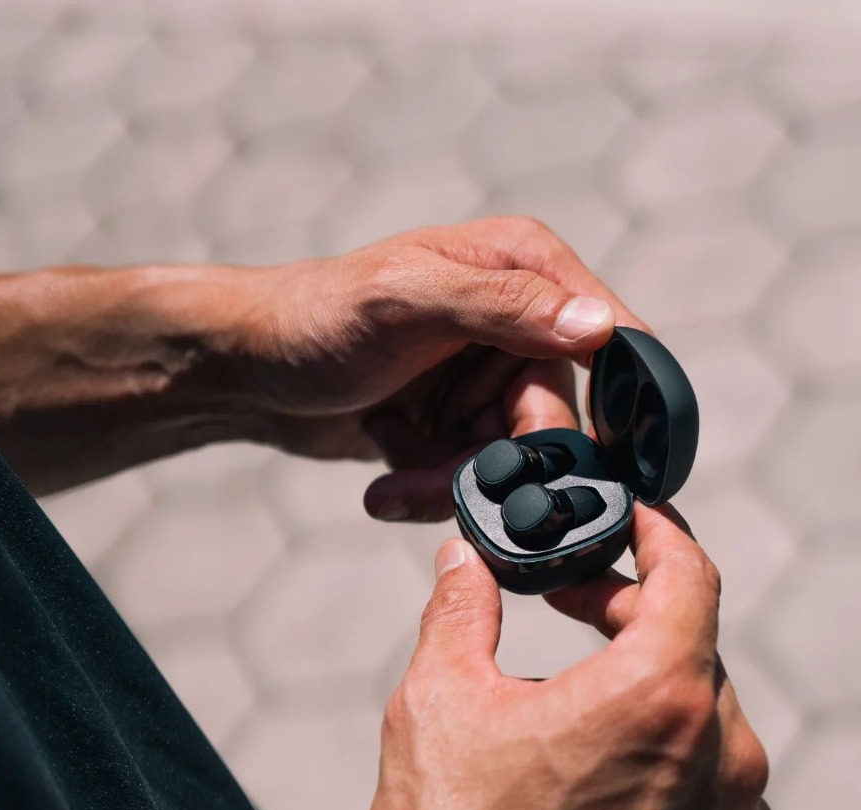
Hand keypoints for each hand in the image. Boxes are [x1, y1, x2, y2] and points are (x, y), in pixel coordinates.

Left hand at [224, 217, 646, 519]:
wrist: (252, 370)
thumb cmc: (320, 316)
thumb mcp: (404, 301)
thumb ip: (501, 306)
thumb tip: (600, 327)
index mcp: (524, 268)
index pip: (605, 340)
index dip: (609, 408)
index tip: (579, 467)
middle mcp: (518, 324)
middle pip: (553, 419)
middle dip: (493, 465)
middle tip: (430, 490)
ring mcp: (487, 380)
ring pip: (510, 461)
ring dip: (448, 486)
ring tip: (389, 489)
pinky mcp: (458, 427)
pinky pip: (472, 479)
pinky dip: (429, 490)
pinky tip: (383, 482)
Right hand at [348, 518, 772, 809]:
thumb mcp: (436, 706)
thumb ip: (460, 612)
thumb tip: (463, 560)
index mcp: (658, 701)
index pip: (691, 574)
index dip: (658, 532)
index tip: (629, 519)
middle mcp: (722, 764)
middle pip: (692, 645)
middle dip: (629, 611)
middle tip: (564, 605)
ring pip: (702, 720)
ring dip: (641, 690)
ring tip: (565, 704)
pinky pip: (707, 793)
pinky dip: (658, 761)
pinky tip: (588, 784)